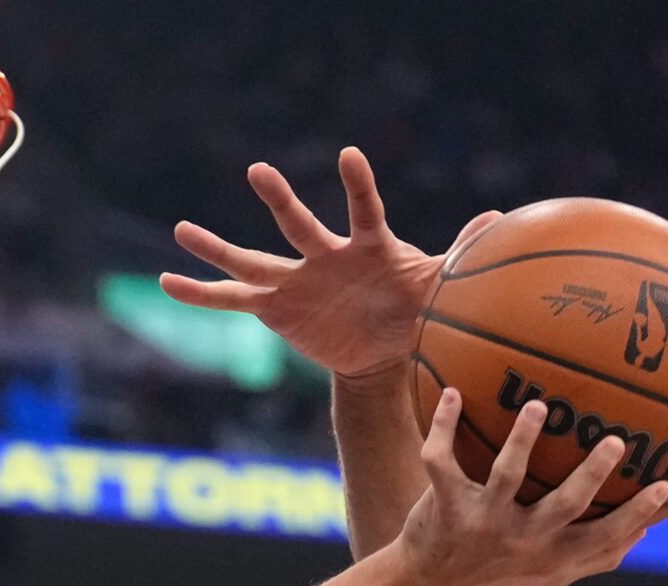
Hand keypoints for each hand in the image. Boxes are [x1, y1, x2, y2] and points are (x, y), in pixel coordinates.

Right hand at [161, 145, 497, 379]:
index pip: (363, 211)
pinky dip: (201, 293)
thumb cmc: (410, 308)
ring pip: (252, 260)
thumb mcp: (436, 286)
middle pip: (298, 226)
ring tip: (182, 229)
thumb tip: (498, 220)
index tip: (349, 156)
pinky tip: (169, 282)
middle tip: (258, 171)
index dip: (359, 186)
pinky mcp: (274, 308)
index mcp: (365, 248)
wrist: (381, 348)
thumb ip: (458, 255)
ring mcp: (293, 281)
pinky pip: (232, 301)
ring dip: (218, 248)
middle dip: (280, 201)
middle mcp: (323, 258)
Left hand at [398, 388, 667, 585]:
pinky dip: (443, 427)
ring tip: (539, 406)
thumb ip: (595, 557)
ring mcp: (483, 523)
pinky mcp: (445, 507)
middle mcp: (522, 540)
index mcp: (552, 556)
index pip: (603, 539)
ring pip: (505, 477)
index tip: (665, 484)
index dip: (635, 515)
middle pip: (564, 507)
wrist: (430, 585)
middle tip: (614, 441)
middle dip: (591, 475)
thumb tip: (646, 531)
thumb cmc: (501, 569)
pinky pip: (441, 462)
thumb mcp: (550, 573)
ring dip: (522, 440)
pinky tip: (452, 393)